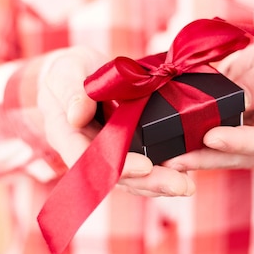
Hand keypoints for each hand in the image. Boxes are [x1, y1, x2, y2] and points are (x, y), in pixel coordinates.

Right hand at [37, 46, 193, 196]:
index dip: (116, 166)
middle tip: (182, 185)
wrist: (74, 71)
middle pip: (115, 175)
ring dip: (159, 182)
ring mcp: (105, 151)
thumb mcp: (66, 70)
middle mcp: (85, 149)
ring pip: (131, 176)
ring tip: (187, 185)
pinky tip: (185, 170)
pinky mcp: (122, 147)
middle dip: (149, 182)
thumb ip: (70, 90)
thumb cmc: (66, 69)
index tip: (146, 166)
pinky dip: (162, 169)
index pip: (87, 159)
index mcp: (65, 133)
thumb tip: (77, 115)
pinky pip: (141, 163)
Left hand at [163, 39, 253, 170]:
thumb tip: (231, 102)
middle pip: (236, 157)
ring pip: (219, 160)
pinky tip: (168, 156)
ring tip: (165, 161)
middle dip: (203, 159)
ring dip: (192, 161)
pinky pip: (210, 154)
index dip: (236, 141)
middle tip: (174, 160)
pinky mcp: (230, 149)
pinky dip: (189, 154)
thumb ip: (249, 84)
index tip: (210, 137)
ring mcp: (250, 152)